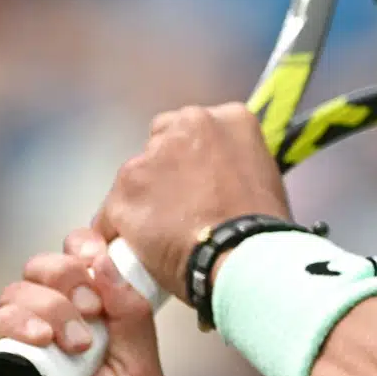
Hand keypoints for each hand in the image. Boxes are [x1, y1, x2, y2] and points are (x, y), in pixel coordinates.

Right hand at [0, 230, 161, 375]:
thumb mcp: (141, 374)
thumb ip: (132, 316)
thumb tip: (108, 261)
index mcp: (94, 327)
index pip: (83, 268)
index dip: (88, 251)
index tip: (99, 252)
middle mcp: (54, 331)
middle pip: (47, 269)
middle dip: (69, 273)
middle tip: (90, 306)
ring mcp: (16, 349)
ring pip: (18, 291)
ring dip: (50, 306)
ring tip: (72, 347)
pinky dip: (15, 322)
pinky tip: (41, 342)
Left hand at [95, 102, 290, 300]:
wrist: (244, 257)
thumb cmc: (264, 227)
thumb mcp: (264, 177)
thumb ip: (234, 165)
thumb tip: (218, 182)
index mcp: (229, 118)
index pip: (198, 127)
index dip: (196, 158)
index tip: (202, 182)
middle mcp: (186, 126)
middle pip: (161, 141)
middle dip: (166, 169)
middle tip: (182, 206)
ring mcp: (149, 159)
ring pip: (135, 177)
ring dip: (144, 200)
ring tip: (163, 235)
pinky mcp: (123, 193)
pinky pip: (111, 214)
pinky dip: (120, 231)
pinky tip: (137, 251)